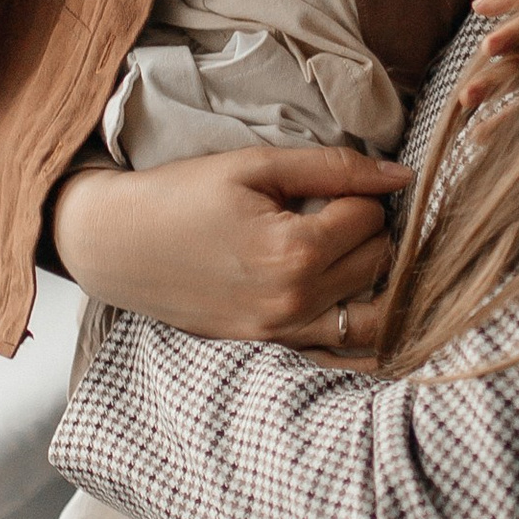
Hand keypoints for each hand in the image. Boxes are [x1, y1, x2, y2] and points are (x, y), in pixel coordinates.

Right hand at [49, 143, 411, 348]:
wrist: (115, 246)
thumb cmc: (182, 196)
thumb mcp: (255, 166)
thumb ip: (334, 168)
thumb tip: (403, 175)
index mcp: (293, 251)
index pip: (372, 218)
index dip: (361, 193)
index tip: (334, 185)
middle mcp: (295, 301)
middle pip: (379, 263)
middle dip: (370, 232)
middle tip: (339, 212)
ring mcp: (284, 333)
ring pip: (375, 313)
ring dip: (376, 280)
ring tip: (351, 252)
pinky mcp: (271, 348)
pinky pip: (343, 352)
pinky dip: (362, 330)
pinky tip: (358, 302)